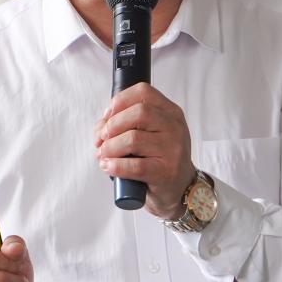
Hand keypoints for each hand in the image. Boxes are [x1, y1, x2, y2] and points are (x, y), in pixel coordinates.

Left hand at [93, 82, 195, 219]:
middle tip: (102, 138)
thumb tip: (101, 126)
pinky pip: (134, 166)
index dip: (119, 101)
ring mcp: (172, 150)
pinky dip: (115, 166)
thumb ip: (129, 122)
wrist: (180, 189)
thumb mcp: (152, 133)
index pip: (144, 92)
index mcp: (171, 112)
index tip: (107, 116)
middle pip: (138, 113)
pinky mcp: (165, 172)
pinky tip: (109, 167)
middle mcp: (174, 127)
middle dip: (112, 125)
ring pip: (132, 139)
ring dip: (110, 147)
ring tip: (103, 155)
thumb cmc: (159, 159)